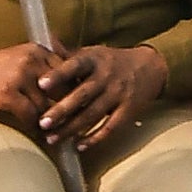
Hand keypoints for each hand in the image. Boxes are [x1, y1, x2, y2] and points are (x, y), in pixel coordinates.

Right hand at [0, 42, 71, 124]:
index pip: (68, 71)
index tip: (82, 104)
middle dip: (67, 108)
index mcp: (38, 50)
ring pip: (47, 105)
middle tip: (73, 122)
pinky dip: (34, 125)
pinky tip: (37, 130)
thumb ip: (44, 66)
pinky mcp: (8, 94)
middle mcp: (31, 61)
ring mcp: (19, 78)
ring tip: (56, 131)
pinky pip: (30, 115)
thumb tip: (71, 84)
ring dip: (51, 121)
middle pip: (61, 89)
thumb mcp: (21, 57)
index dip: (76, 90)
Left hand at [36, 39, 170, 150]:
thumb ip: (68, 54)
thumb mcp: (93, 53)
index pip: (75, 65)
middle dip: (61, 110)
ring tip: (52, 138)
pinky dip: (95, 138)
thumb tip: (42, 45)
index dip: (59, 74)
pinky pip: (110, 127)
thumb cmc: (112, 61)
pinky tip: (79, 146)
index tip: (41, 83)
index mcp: (95, 59)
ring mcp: (118, 94)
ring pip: (92, 114)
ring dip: (71, 128)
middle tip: (42, 122)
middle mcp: (106, 76)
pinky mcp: (128, 110)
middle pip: (82, 94)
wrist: (150, 67)